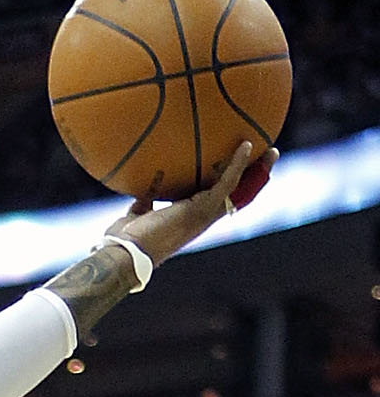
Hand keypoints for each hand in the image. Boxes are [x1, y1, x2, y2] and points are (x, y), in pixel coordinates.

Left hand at [110, 140, 274, 264]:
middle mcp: (203, 217)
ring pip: (240, 189)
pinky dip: (237, 163)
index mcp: (191, 218)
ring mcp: (204, 215)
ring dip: (257, 170)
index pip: (218, 201)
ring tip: (270, 151)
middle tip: (267, 160)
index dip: (232, 186)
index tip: (242, 171)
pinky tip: (245, 144)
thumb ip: (147, 198)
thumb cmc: (126, 238)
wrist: (125, 252)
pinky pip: (227, 182)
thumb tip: (147, 180)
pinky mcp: (202, 209)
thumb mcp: (139, 212)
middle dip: (254, 179)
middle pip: (237, 196)